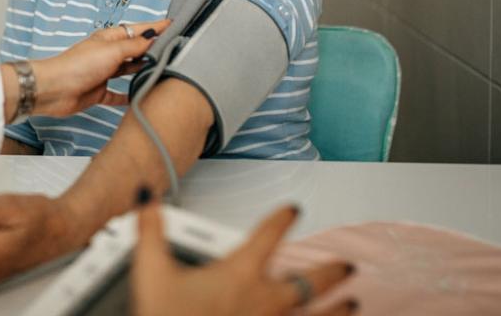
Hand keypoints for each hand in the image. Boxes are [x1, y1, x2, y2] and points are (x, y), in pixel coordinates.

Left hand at [31, 19, 170, 116]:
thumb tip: (152, 37)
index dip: (155, 27)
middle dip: (151, 48)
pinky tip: (139, 96)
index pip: (137, 30)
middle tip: (174, 48)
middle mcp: (107, 54)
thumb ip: (134, 46)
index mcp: (109, 39)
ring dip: (142, 69)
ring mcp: (103, 73)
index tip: (172, 24)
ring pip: (127, 70)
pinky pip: (117, 94)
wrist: (55, 89)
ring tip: (162, 69)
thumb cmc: (78, 65)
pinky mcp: (98, 92)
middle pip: (134, 50)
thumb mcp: (112, 51)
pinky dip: (127, 95)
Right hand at [132, 201, 357, 315]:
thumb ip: (150, 229)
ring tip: (354, 304)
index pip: (268, 235)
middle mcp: (264, 300)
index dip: (283, 219)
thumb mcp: (151, 269)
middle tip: (346, 264)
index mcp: (239, 273)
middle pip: (308, 281)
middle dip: (330, 271)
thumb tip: (146, 196)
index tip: (293, 210)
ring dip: (339, 311)